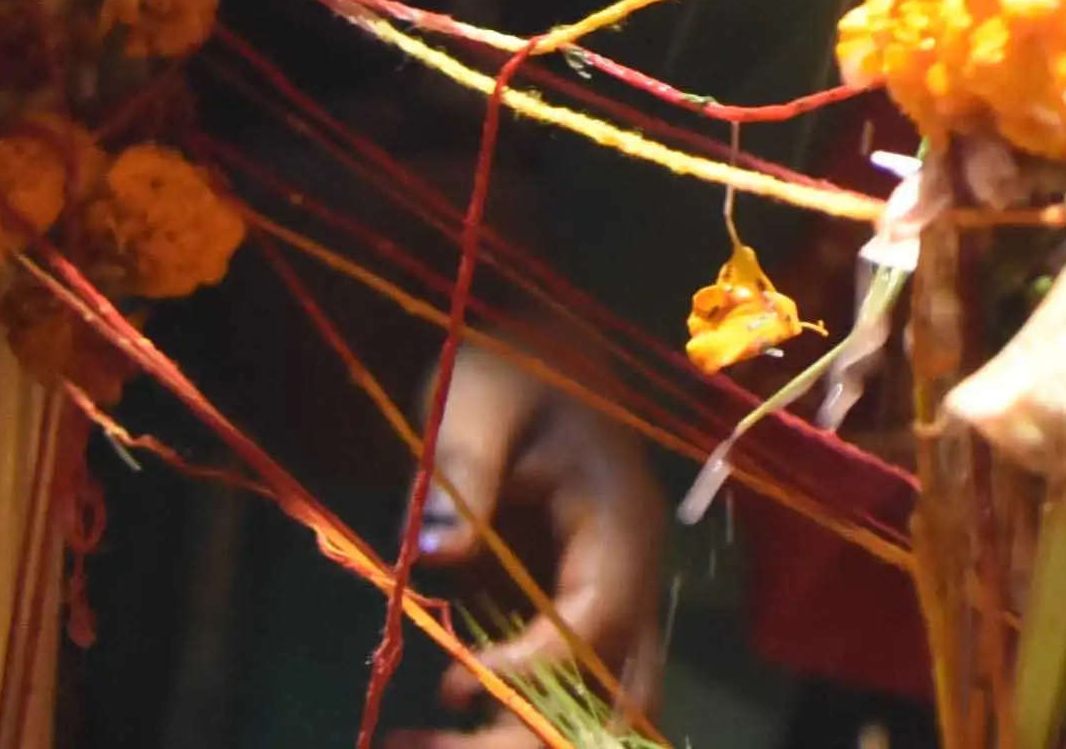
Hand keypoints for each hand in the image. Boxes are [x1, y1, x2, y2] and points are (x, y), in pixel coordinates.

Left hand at [395, 333, 665, 748]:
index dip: (533, 666)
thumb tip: (437, 551)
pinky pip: (569, 693)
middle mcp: (630, 574)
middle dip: (537, 735)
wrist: (532, 356)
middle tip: (435, 747)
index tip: (451, 683)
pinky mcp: (573, 618)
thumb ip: (461, 467)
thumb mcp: (478, 396)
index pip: (597, 621)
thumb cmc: (510, 366)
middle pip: (620, 691)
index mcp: (620, 519)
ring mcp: (609, 602)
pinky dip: (517, 723)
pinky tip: (435, 733)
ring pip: (602, 706)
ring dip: (527, 739)